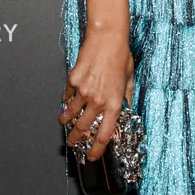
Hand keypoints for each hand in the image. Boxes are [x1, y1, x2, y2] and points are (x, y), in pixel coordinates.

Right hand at [59, 27, 134, 160]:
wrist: (107, 38)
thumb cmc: (121, 55)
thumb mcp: (129, 78)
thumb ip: (126, 95)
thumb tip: (127, 107)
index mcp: (114, 102)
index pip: (104, 133)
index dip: (98, 148)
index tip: (93, 155)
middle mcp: (98, 100)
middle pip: (83, 128)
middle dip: (76, 138)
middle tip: (73, 142)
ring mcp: (83, 91)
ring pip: (70, 114)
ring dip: (66, 121)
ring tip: (65, 122)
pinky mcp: (73, 81)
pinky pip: (67, 96)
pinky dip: (67, 100)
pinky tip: (68, 99)